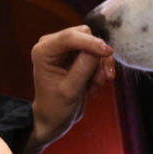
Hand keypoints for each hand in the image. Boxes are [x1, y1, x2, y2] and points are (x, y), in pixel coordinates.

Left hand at [29, 25, 115, 150]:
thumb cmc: (56, 108)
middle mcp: (53, 45)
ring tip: (96, 85)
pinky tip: (93, 85)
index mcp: (44, 51)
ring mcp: (65, 49)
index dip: (91, 43)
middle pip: (85, 35)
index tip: (108, 52)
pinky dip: (99, 69)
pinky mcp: (75, 55)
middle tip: (101, 78)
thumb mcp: (70, 90)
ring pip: (93, 44)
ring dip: (99, 65)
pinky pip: (96, 54)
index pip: (70, 36)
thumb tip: (99, 49)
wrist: (54, 118)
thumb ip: (84, 67)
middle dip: (96, 56)